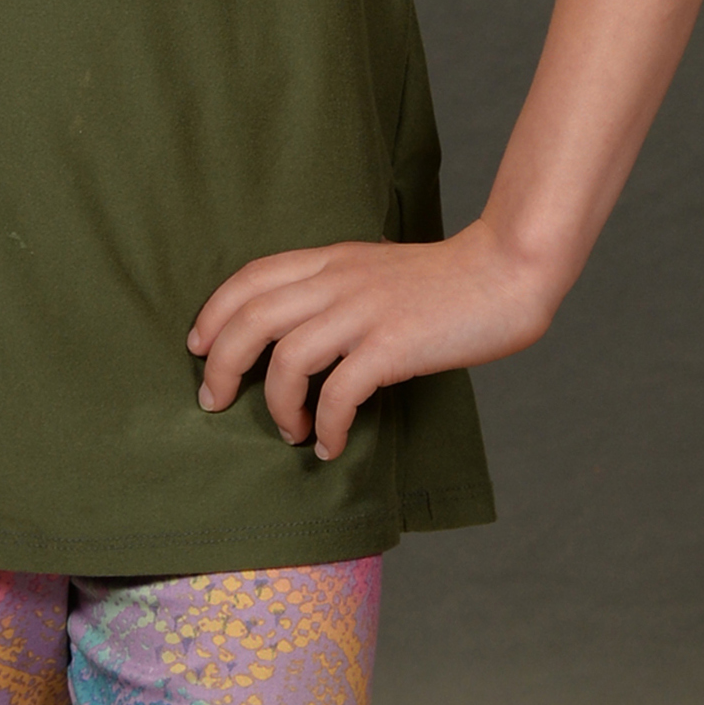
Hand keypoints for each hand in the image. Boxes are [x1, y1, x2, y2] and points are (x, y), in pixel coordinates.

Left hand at [187, 220, 557, 461]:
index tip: (198, 346)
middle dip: (220, 364)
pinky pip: (340, 392)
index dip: (213, 312)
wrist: (505, 273)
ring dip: (277, 405)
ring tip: (290, 431)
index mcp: (330, 260)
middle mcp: (338, 281)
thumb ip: (335, 288)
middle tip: (215, 401)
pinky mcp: (394, 345)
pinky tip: (331, 445)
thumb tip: (299, 331)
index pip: (250, 277)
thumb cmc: (444, 281)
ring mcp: (364, 312)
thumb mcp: (374, 269)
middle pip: (251, 318)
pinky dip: (328, 425)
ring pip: (286, 359)